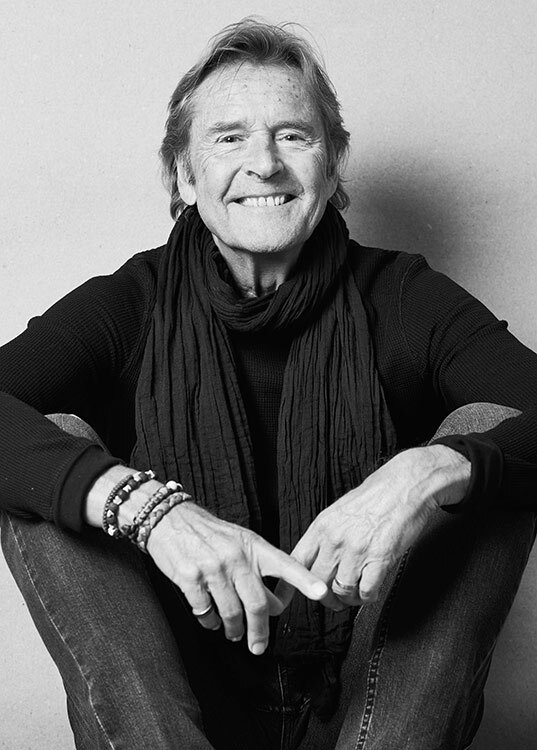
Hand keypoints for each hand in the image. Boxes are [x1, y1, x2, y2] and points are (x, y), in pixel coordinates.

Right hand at [146, 502, 327, 654]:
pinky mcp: (189, 578)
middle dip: (260, 631)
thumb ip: (258, 566)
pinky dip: (210, 622)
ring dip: (234, 629)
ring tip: (233, 633)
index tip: (322, 592)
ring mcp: (213, 568)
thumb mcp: (240, 539)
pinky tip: (210, 620)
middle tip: (258, 646)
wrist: (170, 520)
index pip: (285, 564)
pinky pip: (205, 612)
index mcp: (253, 546)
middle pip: (258, 604)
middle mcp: (236, 557)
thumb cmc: (210, 533)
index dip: (304, 580)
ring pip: (232, 613)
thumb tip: (273, 604)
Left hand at [276, 445, 469, 609]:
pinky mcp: (381, 558)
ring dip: (348, 599)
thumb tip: (318, 559)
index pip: (296, 561)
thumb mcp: (339, 510)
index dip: (291, 583)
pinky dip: (368, 597)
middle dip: (324, 596)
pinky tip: (371, 590)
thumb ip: (326, 535)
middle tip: (333, 599)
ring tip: (354, 595)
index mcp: (322, 526)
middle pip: (317, 581)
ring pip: (341, 591)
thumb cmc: (376, 496)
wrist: (406, 484)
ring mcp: (357, 549)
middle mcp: (335, 539)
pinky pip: (367, 592)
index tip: (290, 596)